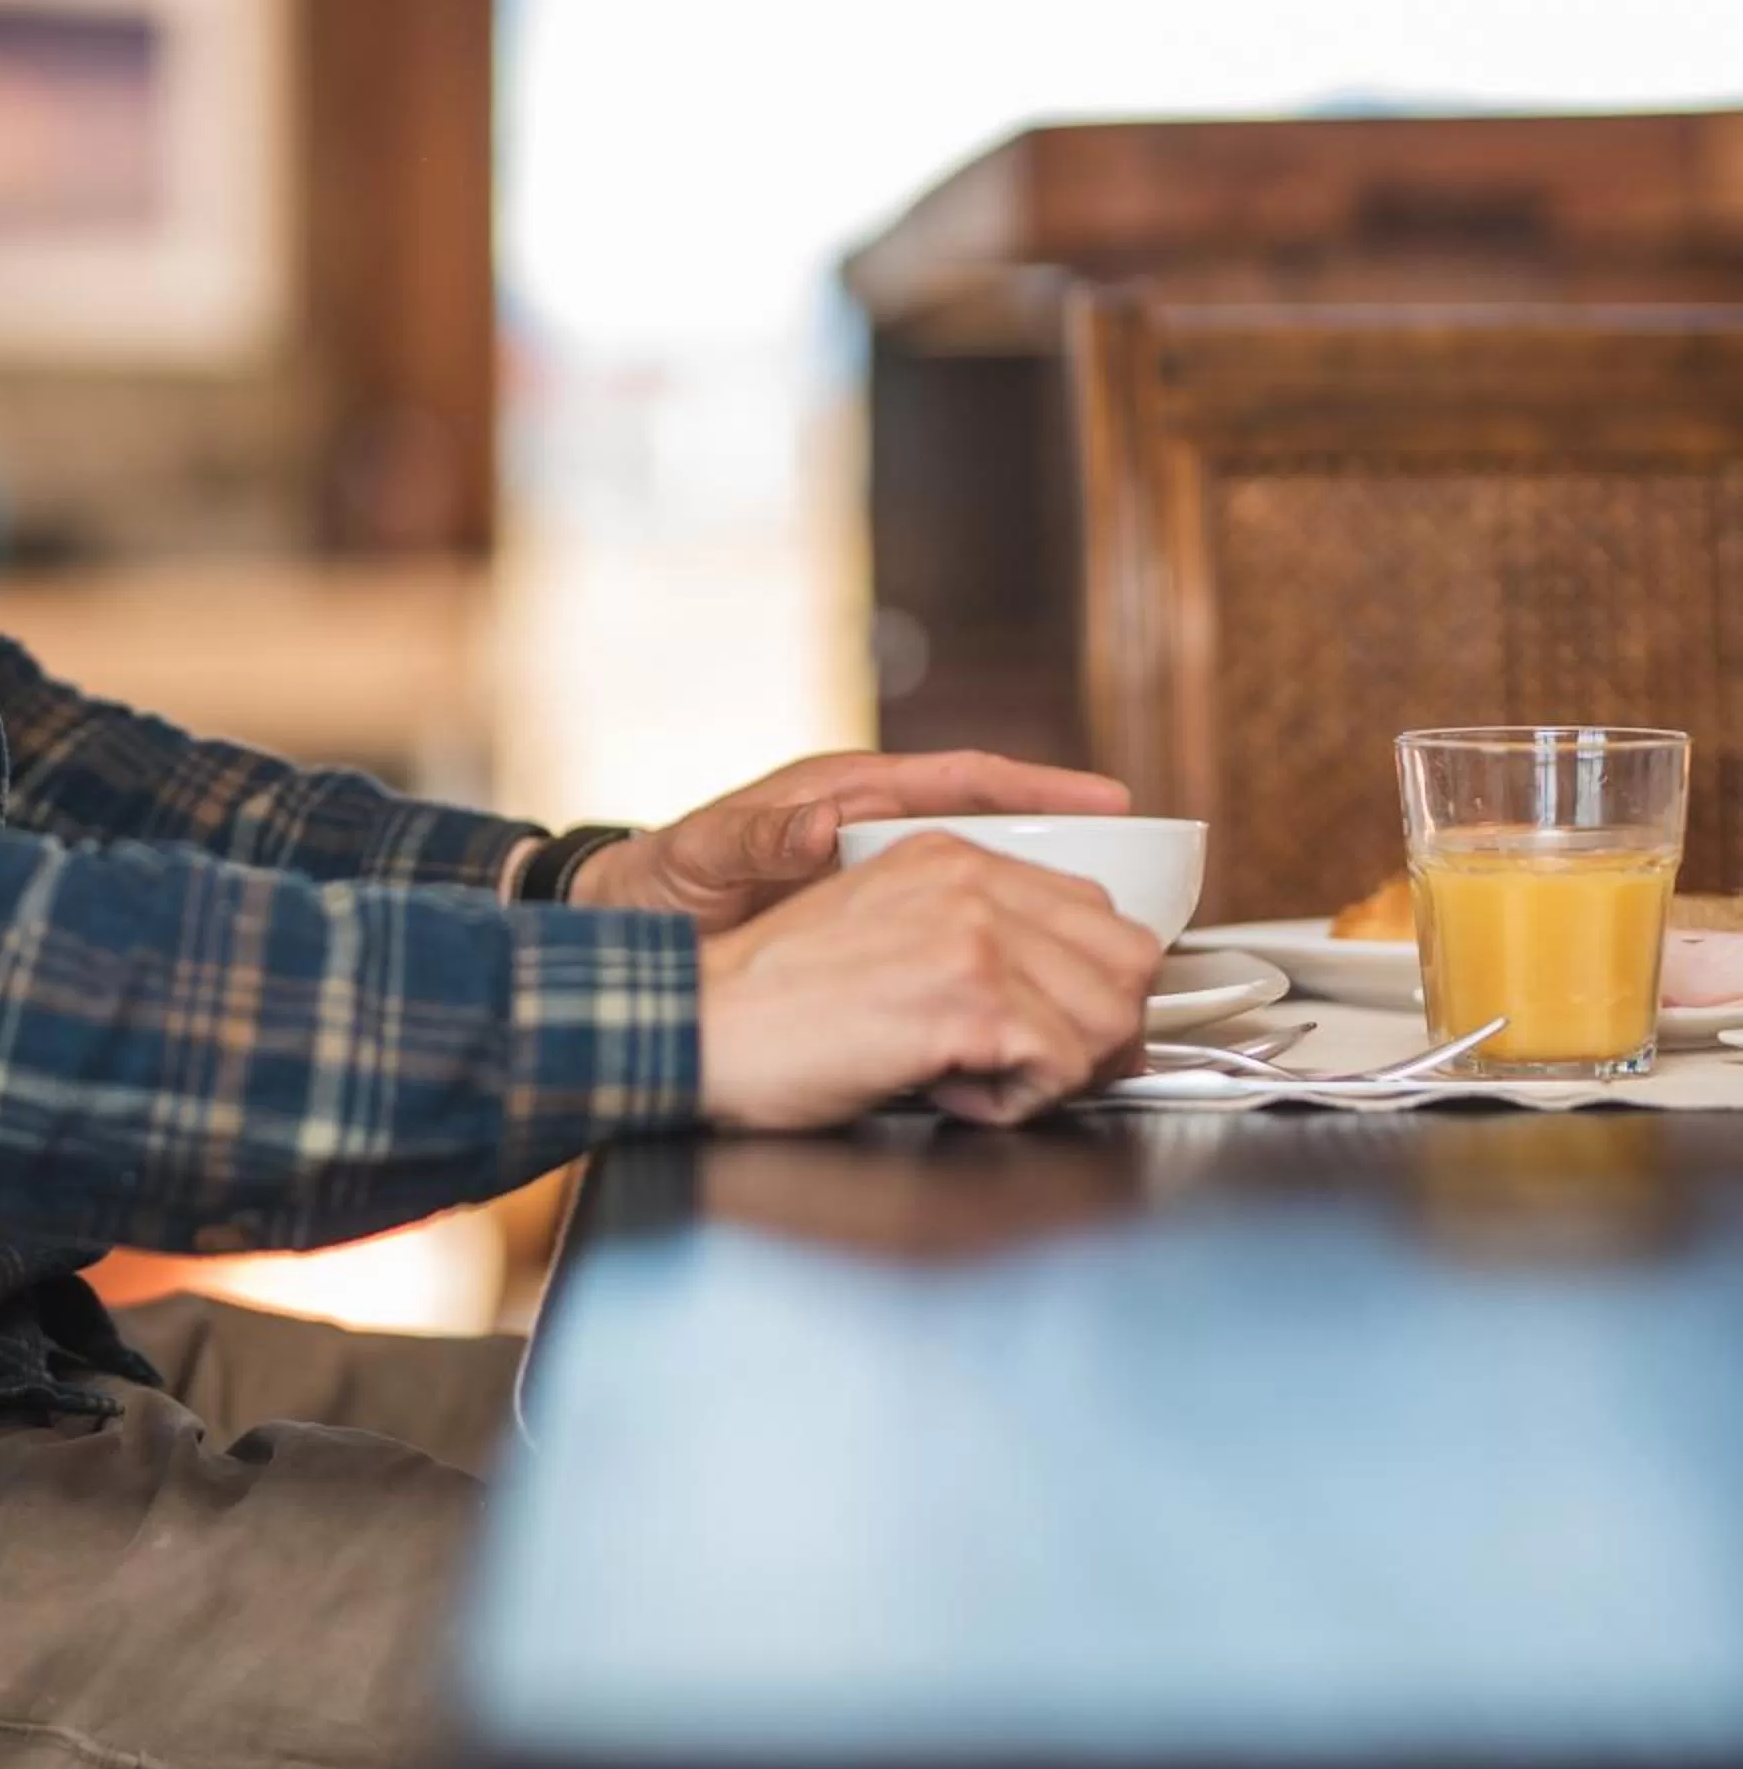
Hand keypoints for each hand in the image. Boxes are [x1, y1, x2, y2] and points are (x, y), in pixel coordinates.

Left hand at [572, 748, 1130, 934]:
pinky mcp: (875, 921)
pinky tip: (1034, 988)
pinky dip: (999, 951)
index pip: (963, 779)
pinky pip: (955, 931)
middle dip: (1067, 852)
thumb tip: (810, 829)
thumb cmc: (665, 879)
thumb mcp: (705, 856)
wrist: (630, 924)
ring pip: (986, 883)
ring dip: (1044, 908)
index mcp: (848, 796)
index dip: (1039, 788)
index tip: (1107, 800)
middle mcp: (877, 827)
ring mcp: (880, 876)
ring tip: (1110, 944)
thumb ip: (754, 842)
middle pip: (994, 830)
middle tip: (1139, 887)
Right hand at [696, 831, 1159, 1131]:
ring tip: (979, 1077)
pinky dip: (1016, 1103)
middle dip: (1096, 1032)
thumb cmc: (777, 1003)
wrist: (702, 1026)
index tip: (1063, 1031)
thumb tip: (1070, 991)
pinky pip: (1058, 1065)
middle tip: (1030, 1068)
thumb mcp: (886, 928)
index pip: (1098, 909)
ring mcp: (971, 933)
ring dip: (1056, 1071)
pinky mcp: (965, 996)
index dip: (1095, 986)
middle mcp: (969, 880)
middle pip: (1127, 958)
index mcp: (951, 855)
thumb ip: (974, 933)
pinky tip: (951, 1091)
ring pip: (1108, 1015)